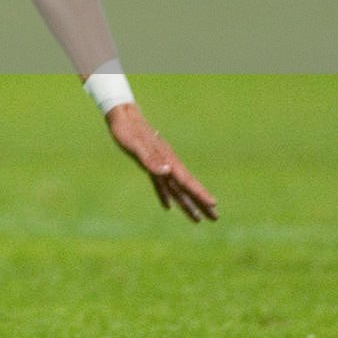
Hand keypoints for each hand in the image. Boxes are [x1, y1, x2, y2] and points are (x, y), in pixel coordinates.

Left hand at [105, 103, 218, 222]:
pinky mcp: (149, 164)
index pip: (186, 180)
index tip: (214, 204)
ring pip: (176, 188)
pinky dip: (165, 195)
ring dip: (187, 204)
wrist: (122, 117)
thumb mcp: (135, 146)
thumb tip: (167, 171)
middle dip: (201, 203)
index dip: (199, 193)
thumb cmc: (127, 131)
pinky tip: (168, 207)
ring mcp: (159, 164)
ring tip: (198, 220)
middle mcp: (167, 164)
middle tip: (216, 218)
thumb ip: (150, 159)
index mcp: (167, 159)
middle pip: (187, 187)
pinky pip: (160, 184)